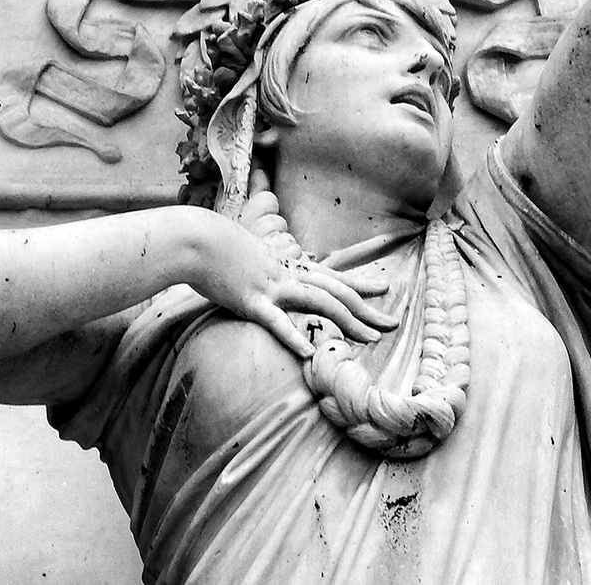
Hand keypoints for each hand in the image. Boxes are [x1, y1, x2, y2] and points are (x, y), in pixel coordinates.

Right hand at [183, 193, 397, 357]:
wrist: (196, 239)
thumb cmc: (218, 246)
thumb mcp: (250, 254)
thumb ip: (266, 266)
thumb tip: (271, 274)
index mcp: (288, 266)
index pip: (333, 275)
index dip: (361, 283)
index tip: (385, 288)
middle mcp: (288, 275)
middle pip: (337, 292)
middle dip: (367, 310)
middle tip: (393, 324)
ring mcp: (272, 287)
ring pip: (320, 304)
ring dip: (348, 322)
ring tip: (370, 339)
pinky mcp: (251, 301)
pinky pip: (276, 321)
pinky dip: (294, 336)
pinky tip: (311, 351)